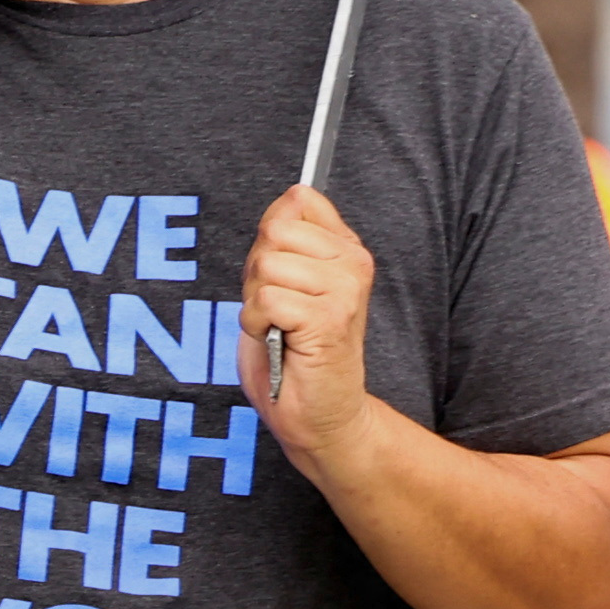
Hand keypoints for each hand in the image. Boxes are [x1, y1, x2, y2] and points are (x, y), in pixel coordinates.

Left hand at [239, 188, 380, 477]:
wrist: (319, 414)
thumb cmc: (294, 351)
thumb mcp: (283, 281)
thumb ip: (285, 240)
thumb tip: (291, 194)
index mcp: (345, 248)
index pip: (298, 199)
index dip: (270, 238)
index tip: (281, 274)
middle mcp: (353, 263)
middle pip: (274, 230)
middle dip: (257, 271)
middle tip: (277, 308)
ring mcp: (344, 290)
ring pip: (267, 266)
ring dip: (256, 302)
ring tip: (280, 327)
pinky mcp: (329, 318)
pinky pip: (265, 299)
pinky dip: (257, 324)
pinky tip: (280, 341)